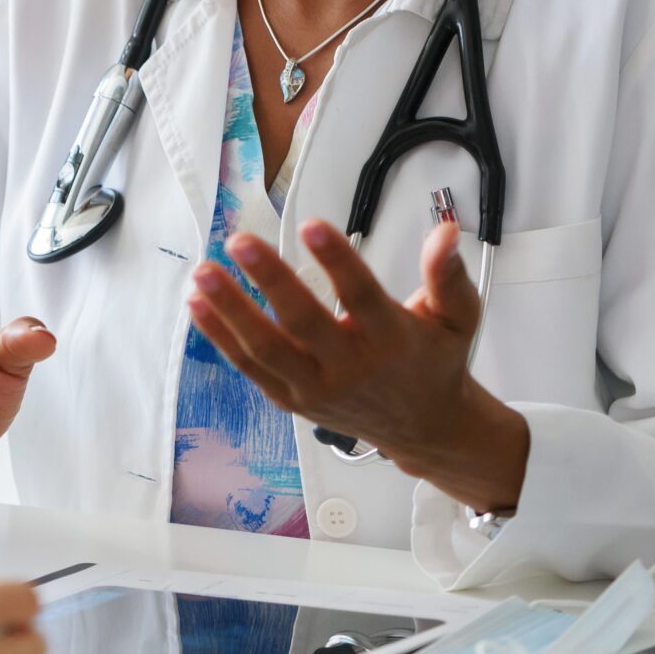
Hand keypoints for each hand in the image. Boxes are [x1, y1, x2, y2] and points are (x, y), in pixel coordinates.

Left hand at [186, 217, 528, 511]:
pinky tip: (197, 303)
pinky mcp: (291, 399)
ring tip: (204, 272)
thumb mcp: (458, 317)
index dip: (336, 260)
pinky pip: (249, 367)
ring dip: (230, 309)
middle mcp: (350, 366)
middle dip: (269, 279)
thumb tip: (445, 230)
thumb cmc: (435, 362)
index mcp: (391, 338)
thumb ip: (447, 274)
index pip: (360, 295)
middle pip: (303, 322)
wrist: (424, 428)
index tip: (311, 225)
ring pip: (266, 349)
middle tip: (240, 241)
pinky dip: (220, 336)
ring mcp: (316, 387)